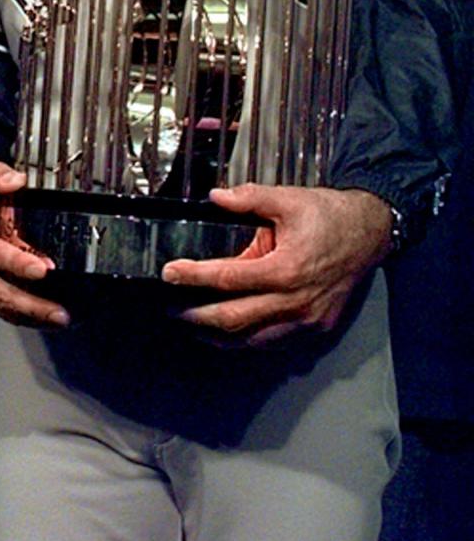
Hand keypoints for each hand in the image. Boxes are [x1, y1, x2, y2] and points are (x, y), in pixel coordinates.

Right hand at [0, 160, 70, 327]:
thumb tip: (15, 179)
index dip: (17, 264)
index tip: (42, 269)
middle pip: (0, 291)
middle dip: (31, 304)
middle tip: (59, 311)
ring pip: (2, 306)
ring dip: (32, 316)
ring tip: (59, 319)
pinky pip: (2, 310)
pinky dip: (25, 318)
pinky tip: (46, 320)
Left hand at [160, 185, 393, 347]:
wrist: (370, 233)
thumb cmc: (329, 216)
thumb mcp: (286, 199)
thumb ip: (248, 198)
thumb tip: (216, 198)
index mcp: (286, 268)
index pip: (228, 278)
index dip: (194, 277)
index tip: (170, 273)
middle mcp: (296, 301)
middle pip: (234, 319)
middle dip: (197, 315)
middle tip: (172, 306)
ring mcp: (307, 321)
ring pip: (252, 340)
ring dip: (218, 335)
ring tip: (192, 323)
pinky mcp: (315, 329)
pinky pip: (273, 342)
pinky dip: (246, 339)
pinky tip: (227, 331)